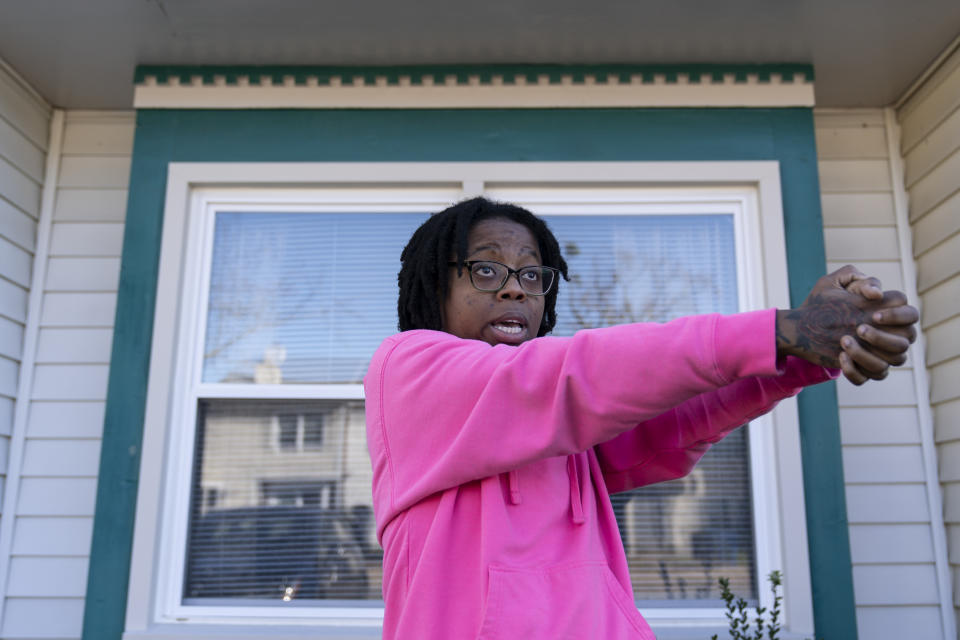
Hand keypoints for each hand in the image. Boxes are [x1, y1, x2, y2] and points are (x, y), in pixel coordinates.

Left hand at [776, 266, 917, 383]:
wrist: (801, 326)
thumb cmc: (821, 304)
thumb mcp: (832, 284)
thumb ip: (854, 277)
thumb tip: (877, 293)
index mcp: (887, 312)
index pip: (910, 314)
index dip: (897, 315)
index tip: (874, 314)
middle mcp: (888, 333)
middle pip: (907, 340)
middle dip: (883, 337)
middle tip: (858, 329)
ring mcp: (878, 352)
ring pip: (895, 360)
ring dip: (869, 354)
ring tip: (843, 341)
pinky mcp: (865, 367)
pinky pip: (875, 375)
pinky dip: (858, 370)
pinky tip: (840, 357)